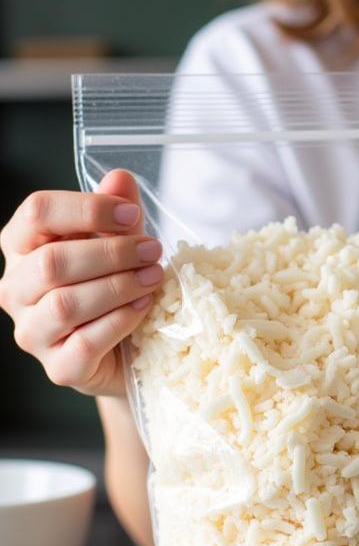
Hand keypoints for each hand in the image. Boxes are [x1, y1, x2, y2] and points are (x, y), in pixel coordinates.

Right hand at [0, 170, 164, 397]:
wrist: (132, 352)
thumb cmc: (117, 289)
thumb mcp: (122, 244)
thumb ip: (119, 213)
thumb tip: (120, 178)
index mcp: (23, 247)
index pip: (36, 212)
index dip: (87, 209)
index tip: (132, 215)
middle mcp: (16, 289)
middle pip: (52, 261)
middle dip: (111, 253)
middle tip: (153, 251)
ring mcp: (33, 332)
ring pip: (64, 303)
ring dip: (118, 287)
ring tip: (154, 278)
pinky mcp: (58, 368)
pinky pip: (84, 343)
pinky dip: (119, 322)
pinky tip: (144, 308)